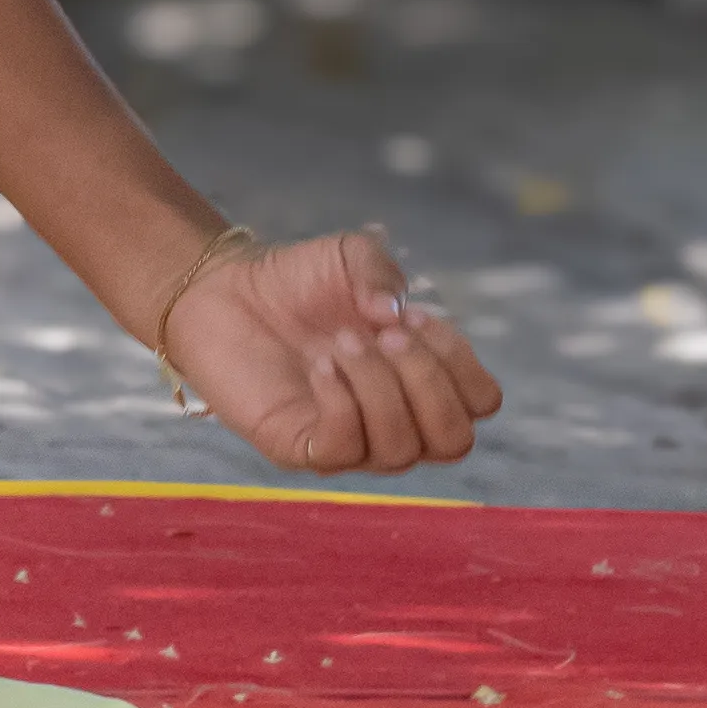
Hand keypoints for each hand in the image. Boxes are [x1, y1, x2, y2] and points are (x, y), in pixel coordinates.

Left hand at [160, 229, 501, 475]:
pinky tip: (320, 365)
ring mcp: (351, 441)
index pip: (481, 401)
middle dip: (426, 380)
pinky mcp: (301, 448)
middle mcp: (395, 420)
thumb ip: (382, 274)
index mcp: (420, 380)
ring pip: (402, 450)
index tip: (412, 316)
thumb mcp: (351, 257)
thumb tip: (394, 316)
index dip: (458, 360)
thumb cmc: (300, 280)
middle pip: (455, 440)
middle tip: (382, 334)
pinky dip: (340, 402)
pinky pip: (343, 450)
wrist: (226, 289)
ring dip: (379, 387)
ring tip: (341, 342)